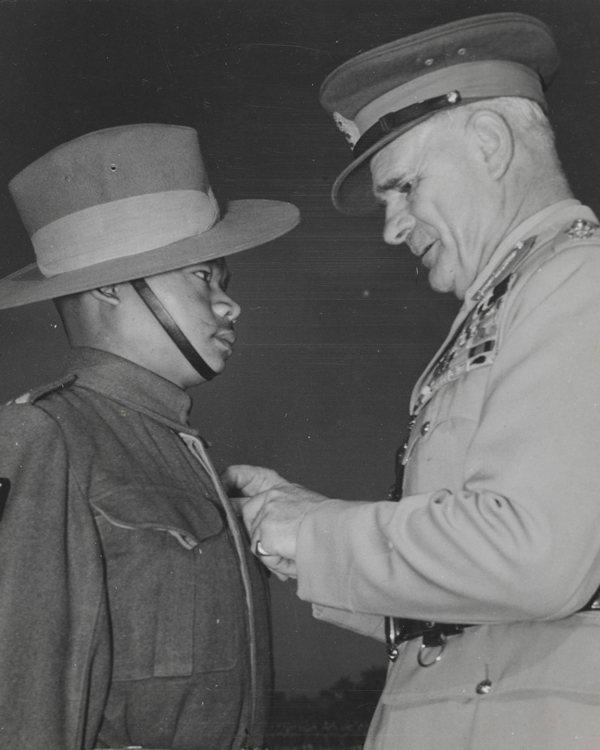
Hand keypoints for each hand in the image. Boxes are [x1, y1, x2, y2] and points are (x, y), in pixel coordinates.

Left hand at [222, 465, 330, 579]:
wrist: (338, 532)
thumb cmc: (330, 528)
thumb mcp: (304, 514)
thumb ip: (281, 521)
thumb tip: (265, 545)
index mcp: (283, 489)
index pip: (250, 476)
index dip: (230, 479)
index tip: (219, 483)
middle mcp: (271, 496)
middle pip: (241, 512)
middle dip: (242, 528)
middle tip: (264, 539)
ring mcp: (265, 512)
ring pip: (252, 540)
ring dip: (270, 552)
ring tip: (294, 552)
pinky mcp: (263, 530)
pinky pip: (262, 555)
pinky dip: (276, 562)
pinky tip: (292, 557)